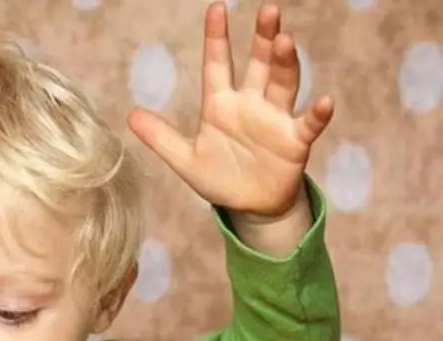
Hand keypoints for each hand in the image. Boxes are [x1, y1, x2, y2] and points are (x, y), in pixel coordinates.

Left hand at [126, 2, 333, 218]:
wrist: (248, 207)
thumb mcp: (185, 160)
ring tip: (285, 42)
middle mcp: (251, 104)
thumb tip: (129, 116)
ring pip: (283, 84)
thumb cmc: (220, 177)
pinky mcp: (294, 141)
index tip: (216, 8)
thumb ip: (160, 138)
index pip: (217, 66)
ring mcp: (275, 119)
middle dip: (263, 39)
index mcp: (221, 105)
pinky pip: (308, 124)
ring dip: (286, 64)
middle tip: (268, 10)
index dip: (217, 39)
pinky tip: (326, 102)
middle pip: (259, 64)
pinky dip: (318, 114)